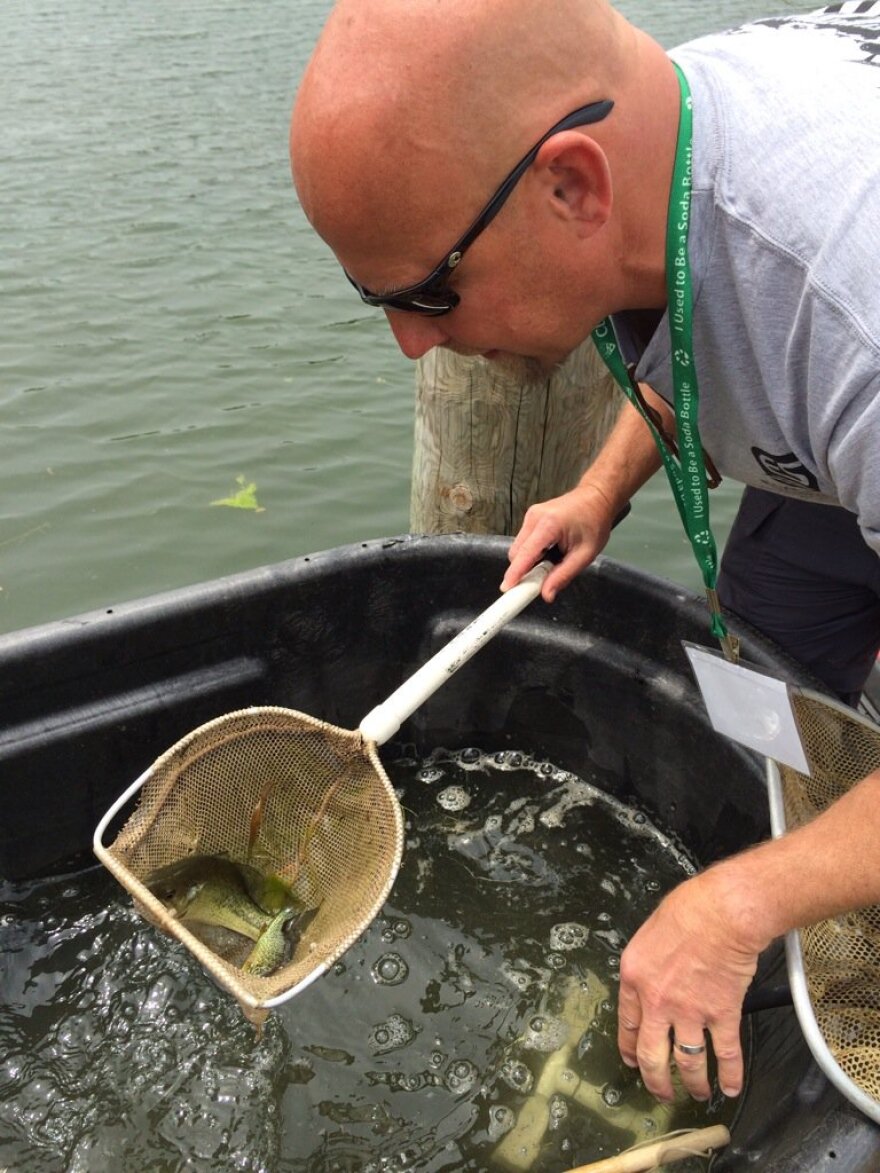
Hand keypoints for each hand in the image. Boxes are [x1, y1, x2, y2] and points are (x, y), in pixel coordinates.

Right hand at [501, 482, 618, 601]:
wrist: (596, 497)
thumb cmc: (595, 523)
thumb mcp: (585, 554)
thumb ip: (564, 575)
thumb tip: (546, 595)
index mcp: (549, 525)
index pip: (526, 554)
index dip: (515, 573)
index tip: (506, 589)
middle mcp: (535, 517)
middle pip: (517, 553)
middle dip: (524, 569)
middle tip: (542, 580)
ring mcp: (531, 515)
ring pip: (518, 548)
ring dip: (529, 560)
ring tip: (552, 560)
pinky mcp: (531, 516)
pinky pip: (523, 541)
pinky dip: (532, 552)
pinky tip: (550, 551)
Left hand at [616, 868, 764, 1102]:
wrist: (722, 913)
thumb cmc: (689, 909)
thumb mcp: (649, 932)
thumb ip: (649, 962)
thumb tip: (654, 974)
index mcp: (634, 977)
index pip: (627, 1023)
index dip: (630, 1047)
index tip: (633, 1061)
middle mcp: (657, 1001)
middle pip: (652, 1053)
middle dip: (655, 1080)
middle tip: (661, 1092)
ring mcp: (689, 1012)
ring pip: (687, 1061)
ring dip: (693, 1083)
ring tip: (697, 1094)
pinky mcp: (721, 1015)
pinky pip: (725, 1054)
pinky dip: (729, 1076)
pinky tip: (731, 1088)